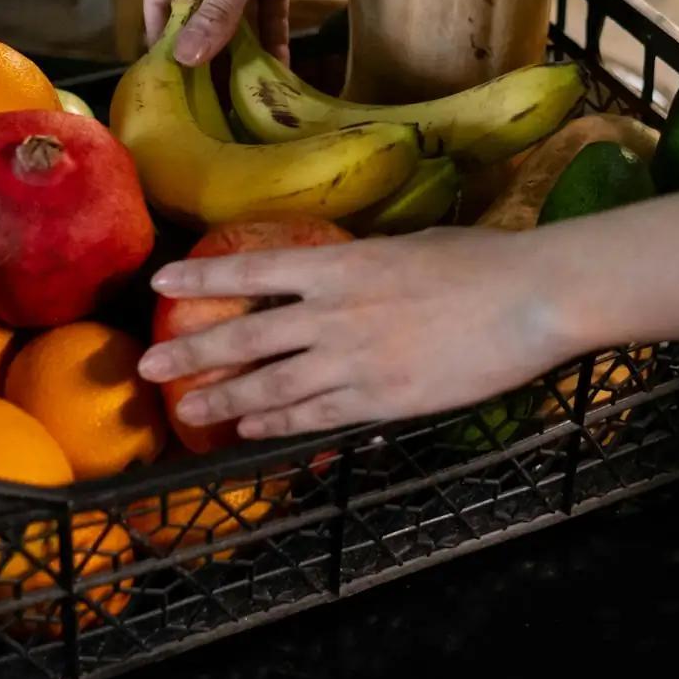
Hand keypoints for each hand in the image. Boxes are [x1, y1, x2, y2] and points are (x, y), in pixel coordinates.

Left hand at [137, 180, 678, 440]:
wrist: (532, 297)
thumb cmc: (484, 262)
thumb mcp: (413, 246)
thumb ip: (366, 265)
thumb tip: (338, 271)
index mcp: (343, 265)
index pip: (254, 270)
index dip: (203, 278)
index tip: (162, 283)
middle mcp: (335, 313)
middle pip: (246, 337)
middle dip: (192, 353)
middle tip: (147, 367)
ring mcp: (356, 361)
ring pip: (272, 386)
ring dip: (224, 401)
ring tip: (187, 412)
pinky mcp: (382, 400)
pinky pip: (316, 416)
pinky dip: (278, 425)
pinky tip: (253, 432)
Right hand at [146, 0, 557, 63]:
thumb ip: (216, 12)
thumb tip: (184, 59)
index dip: (160, 31)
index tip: (165, 73)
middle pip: (199, 7)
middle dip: (203, 46)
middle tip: (205, 92)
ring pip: (236, 14)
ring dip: (240, 47)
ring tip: (241, 89)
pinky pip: (268, 11)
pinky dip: (273, 36)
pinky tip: (278, 67)